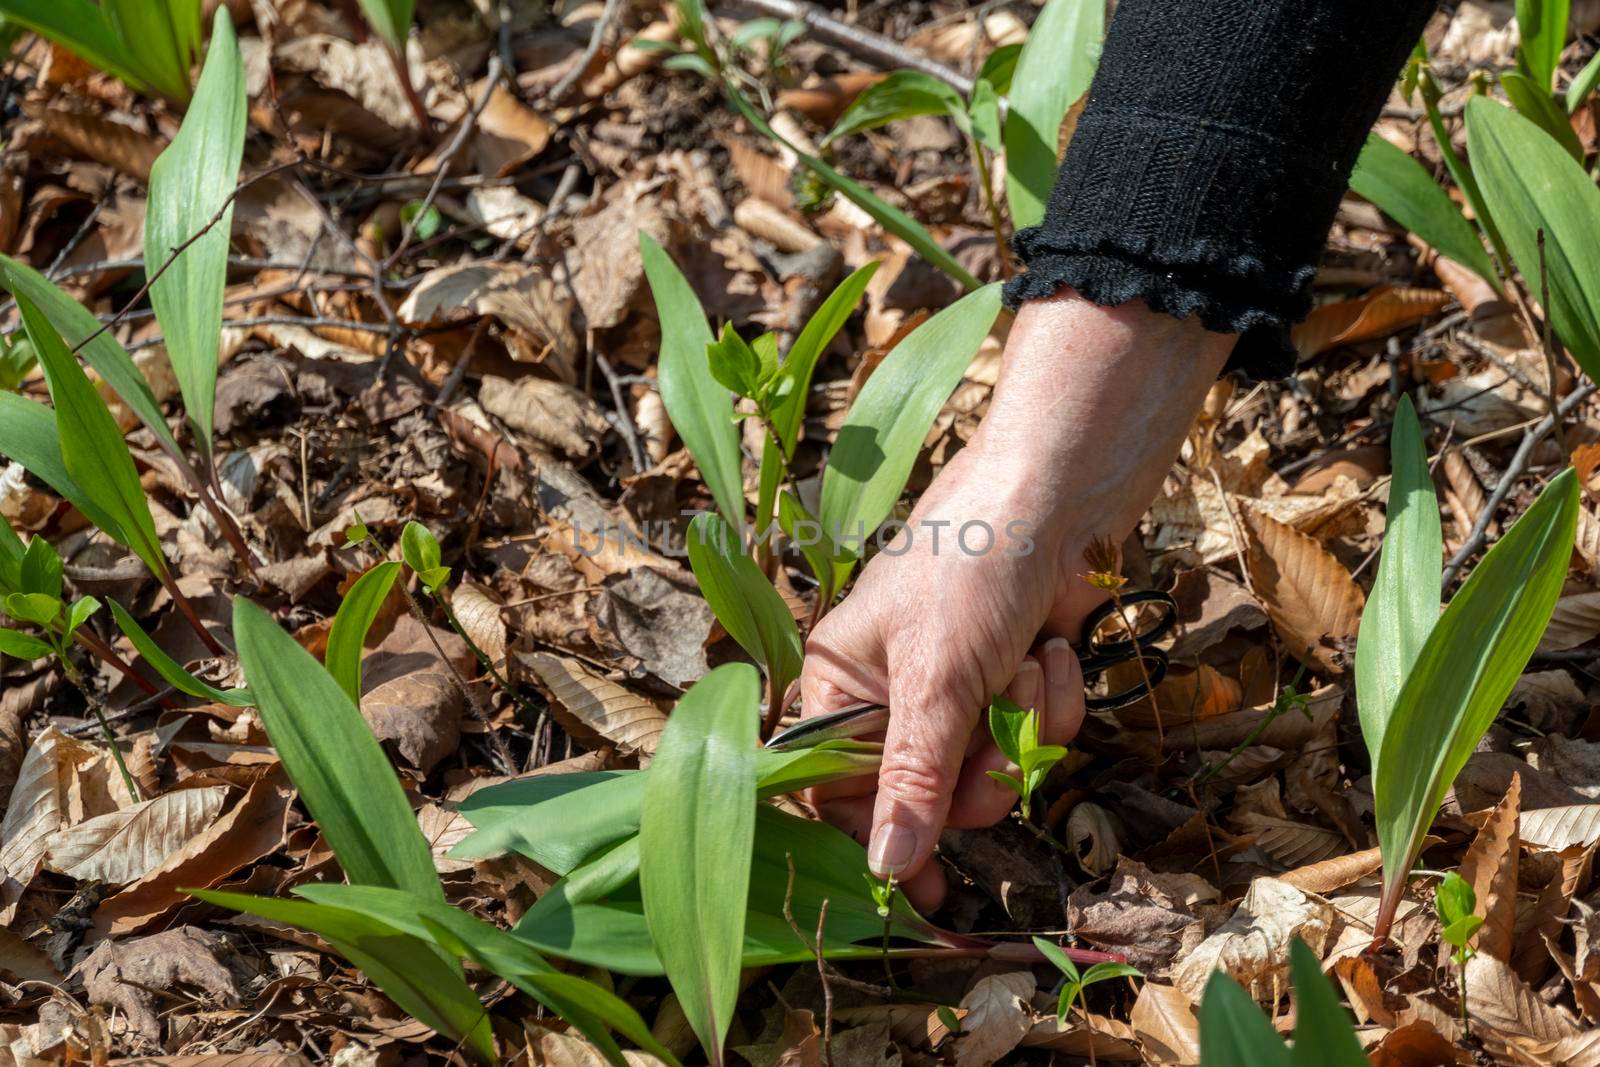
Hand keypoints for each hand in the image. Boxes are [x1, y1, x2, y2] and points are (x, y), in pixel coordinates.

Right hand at [799, 288, 1234, 911]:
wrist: (1058, 497)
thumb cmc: (970, 567)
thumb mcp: (935, 678)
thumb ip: (911, 778)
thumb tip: (883, 868)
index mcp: (838, 684)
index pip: (835, 789)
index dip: (876, 836)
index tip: (923, 892)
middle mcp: (889, 692)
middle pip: (923, 793)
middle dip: (972, 772)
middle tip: (990, 744)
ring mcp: (955, 689)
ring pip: (987, 769)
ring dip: (1020, 727)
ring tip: (1023, 668)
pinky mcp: (1010, 682)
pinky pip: (1032, 736)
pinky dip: (1049, 700)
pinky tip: (1047, 649)